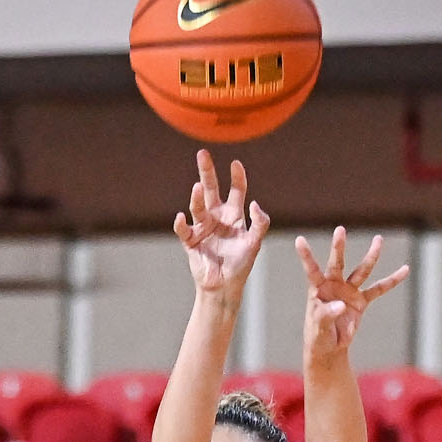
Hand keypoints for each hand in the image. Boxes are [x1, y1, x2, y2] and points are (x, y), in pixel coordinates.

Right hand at [173, 150, 270, 295]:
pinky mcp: (190, 241)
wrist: (224, 287)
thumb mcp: (255, 243)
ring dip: (197, 197)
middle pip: (212, 189)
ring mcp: (202, 228)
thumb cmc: (241, 266)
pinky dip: (181, 223)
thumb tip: (254, 203)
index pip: (236, 190)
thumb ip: (260, 223)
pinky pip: (183, 229)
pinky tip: (181, 217)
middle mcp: (217, 217)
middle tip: (203, 153)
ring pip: (198, 206)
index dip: (236, 177)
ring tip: (198, 187)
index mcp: (234, 215)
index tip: (235, 163)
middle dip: (207, 171)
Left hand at [296, 229, 409, 363]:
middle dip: (338, 247)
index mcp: (318, 290)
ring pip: (362, 270)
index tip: (299, 240)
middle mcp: (334, 285)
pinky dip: (392, 280)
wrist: (330, 347)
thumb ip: (327, 315)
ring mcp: (349, 291)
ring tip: (379, 239)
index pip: (312, 270)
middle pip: (338, 263)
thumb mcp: (319, 328)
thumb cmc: (318, 336)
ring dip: (371, 255)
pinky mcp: (362, 300)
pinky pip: (379, 288)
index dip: (306, 256)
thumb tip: (341, 306)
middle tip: (340, 229)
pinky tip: (405, 269)